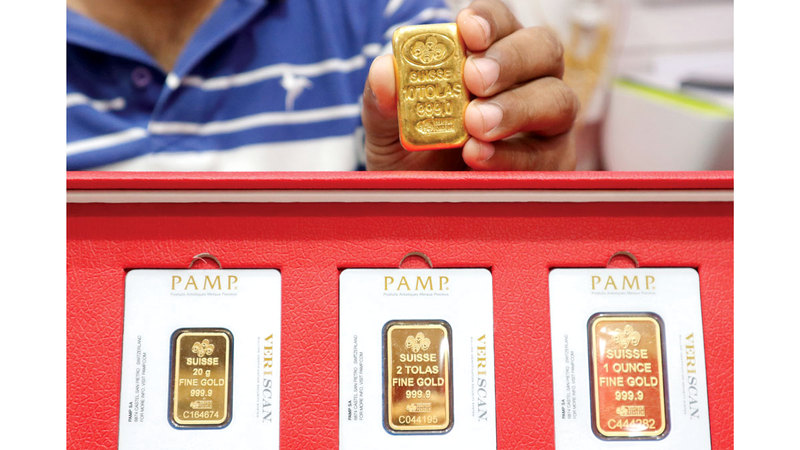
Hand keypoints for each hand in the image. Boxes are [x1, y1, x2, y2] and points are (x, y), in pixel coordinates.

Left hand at [363, 0, 577, 170]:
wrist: (420, 208)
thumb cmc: (410, 158)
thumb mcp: (387, 130)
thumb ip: (383, 101)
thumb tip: (385, 70)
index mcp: (490, 57)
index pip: (501, 22)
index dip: (489, 20)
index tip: (467, 30)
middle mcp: (528, 82)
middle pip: (544, 50)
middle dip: (510, 60)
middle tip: (474, 80)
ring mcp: (546, 124)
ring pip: (558, 100)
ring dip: (517, 108)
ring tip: (476, 124)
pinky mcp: (551, 166)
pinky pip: (547, 156)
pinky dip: (513, 155)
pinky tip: (480, 156)